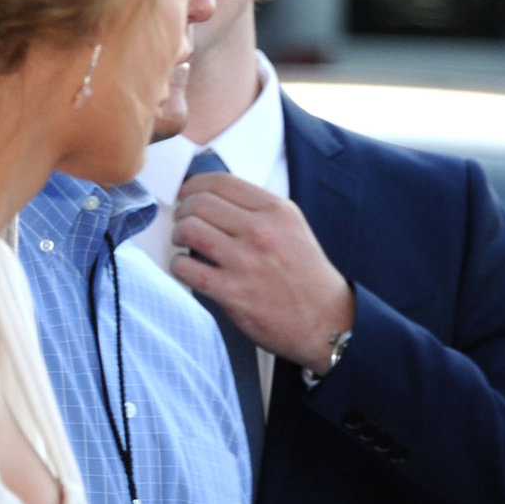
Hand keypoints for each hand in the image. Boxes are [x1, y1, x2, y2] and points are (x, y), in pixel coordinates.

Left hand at [170, 173, 354, 372]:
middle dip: (183, 211)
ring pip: (189, 230)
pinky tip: (186, 268)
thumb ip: (258, 211)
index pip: (220, 182)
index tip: (187, 195)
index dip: (194, 186)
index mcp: (276, 210)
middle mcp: (261, 231)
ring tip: (183, 243)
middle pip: (199, 203)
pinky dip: (178, 265)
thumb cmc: (306, 276)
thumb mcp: (292, 228)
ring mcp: (245, 262)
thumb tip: (215, 201)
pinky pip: (186, 268)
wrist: (326, 321)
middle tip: (183, 222)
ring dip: (178, 234)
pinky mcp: (231, 292)